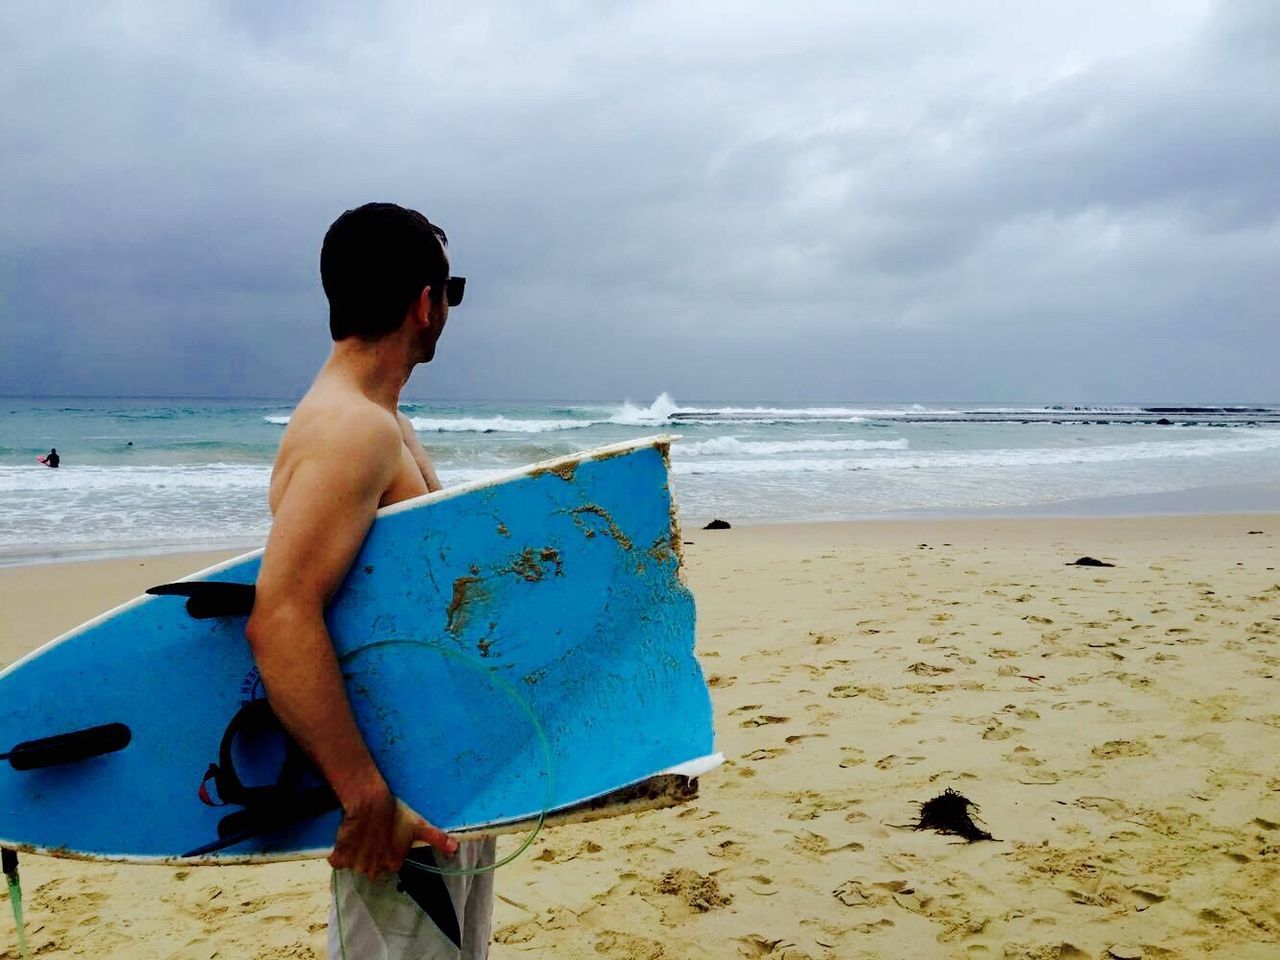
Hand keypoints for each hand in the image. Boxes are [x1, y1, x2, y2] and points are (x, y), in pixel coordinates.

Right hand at [329, 783, 457, 878]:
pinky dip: (340, 853)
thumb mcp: (419, 825)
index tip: (385, 836)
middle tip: (371, 836)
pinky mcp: (340, 859)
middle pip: (371, 865)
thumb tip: (455, 848)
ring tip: (360, 836)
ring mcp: (356, 865)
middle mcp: (375, 869)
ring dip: (356, 854)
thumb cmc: (396, 812)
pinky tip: (346, 839)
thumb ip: (437, 838)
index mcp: (393, 863)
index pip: (389, 861)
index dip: (386, 848)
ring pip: (355, 863)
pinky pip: (338, 861)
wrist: (370, 802)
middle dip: (371, 854)